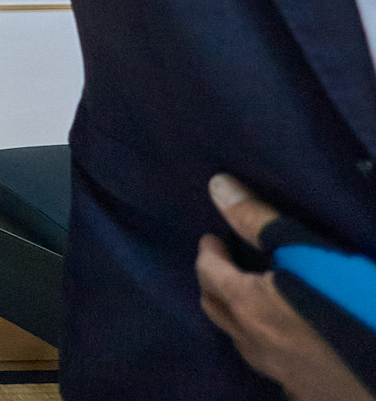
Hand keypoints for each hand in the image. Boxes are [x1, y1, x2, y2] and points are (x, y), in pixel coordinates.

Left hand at [199, 176, 373, 400]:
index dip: (208, 253)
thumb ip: (262, 223)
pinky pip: (276, 369)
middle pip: (217, 311)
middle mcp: (257, 346)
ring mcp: (284, 379)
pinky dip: (269, 347)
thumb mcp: (313, 255)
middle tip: (222, 265)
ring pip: (244, 344)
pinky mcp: (310, 396)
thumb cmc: (357, 308)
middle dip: (213, 284)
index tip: (211, 238)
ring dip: (238, 318)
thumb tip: (218, 186)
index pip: (208, 274)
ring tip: (249, 299)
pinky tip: (289, 343)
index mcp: (250, 308)